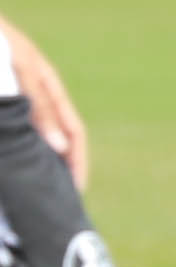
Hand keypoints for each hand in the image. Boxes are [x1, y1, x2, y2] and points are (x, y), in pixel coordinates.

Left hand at [4, 22, 88, 188]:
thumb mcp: (21, 69)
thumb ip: (39, 106)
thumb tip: (59, 146)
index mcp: (49, 88)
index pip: (74, 132)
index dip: (77, 160)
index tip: (76, 189)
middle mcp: (33, 97)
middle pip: (54, 138)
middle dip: (59, 167)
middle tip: (57, 196)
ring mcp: (15, 102)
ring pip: (31, 138)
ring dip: (35, 161)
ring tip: (34, 186)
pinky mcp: (4, 106)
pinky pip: (13, 134)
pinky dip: (15, 152)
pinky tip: (10, 165)